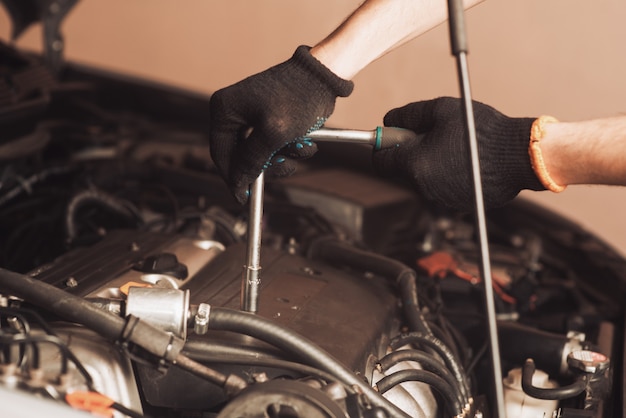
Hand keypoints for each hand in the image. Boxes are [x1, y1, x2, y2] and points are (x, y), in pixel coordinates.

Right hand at [209, 46, 352, 202]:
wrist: (324, 77)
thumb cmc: (298, 97)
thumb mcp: (274, 134)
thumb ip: (253, 160)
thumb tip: (238, 181)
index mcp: (224, 110)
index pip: (220, 153)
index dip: (232, 178)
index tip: (243, 197)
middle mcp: (234, 113)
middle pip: (242, 157)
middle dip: (268, 164)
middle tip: (285, 165)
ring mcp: (251, 117)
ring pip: (261, 155)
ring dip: (285, 158)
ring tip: (302, 146)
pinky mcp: (269, 121)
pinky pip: (275, 147)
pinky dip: (292, 150)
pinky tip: (306, 140)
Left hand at [373, 97, 544, 210]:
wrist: (520, 156)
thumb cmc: (483, 131)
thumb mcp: (442, 109)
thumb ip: (409, 115)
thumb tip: (389, 121)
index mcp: (415, 163)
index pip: (380, 161)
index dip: (383, 146)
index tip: (392, 135)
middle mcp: (423, 186)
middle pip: (404, 168)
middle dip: (413, 151)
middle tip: (437, 133)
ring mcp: (440, 198)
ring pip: (425, 177)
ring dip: (433, 162)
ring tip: (459, 146)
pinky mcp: (457, 204)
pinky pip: (444, 187)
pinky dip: (450, 175)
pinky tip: (469, 161)